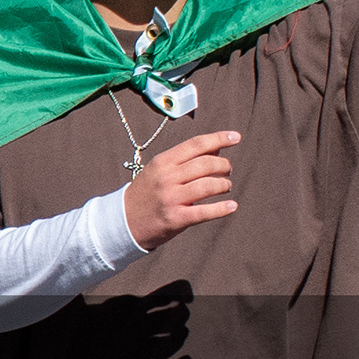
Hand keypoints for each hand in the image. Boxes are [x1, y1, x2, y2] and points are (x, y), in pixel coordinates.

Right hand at [125, 129, 241, 246]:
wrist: (122, 221)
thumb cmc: (146, 193)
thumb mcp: (159, 170)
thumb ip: (186, 159)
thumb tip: (217, 149)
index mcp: (162, 162)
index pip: (196, 145)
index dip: (219, 139)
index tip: (236, 137)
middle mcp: (166, 178)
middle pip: (206, 164)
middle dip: (224, 166)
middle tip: (227, 171)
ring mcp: (171, 199)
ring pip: (209, 186)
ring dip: (224, 185)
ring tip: (225, 187)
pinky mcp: (176, 219)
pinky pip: (205, 212)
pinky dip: (222, 208)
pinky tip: (231, 206)